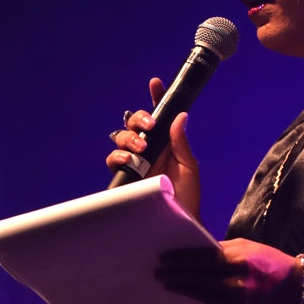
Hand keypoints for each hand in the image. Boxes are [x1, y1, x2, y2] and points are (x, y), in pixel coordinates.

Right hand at [106, 77, 203, 217]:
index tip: (155, 83)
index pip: (159, 117)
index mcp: (165, 143)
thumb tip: (181, 116)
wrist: (178, 220)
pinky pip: (114, 161)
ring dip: (129, 138)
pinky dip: (118, 157)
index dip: (156, 99)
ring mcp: (135, 162)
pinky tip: (129, 160)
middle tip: (150, 126)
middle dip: (139, 119)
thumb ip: (181, 142)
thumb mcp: (189, 166)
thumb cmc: (186, 196)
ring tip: (141, 149)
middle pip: (134, 123)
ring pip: (121, 138)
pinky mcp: (125, 176)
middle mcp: (148, 150)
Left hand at [154, 238, 303, 303]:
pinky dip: (202, 299)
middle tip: (159, 273)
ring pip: (203, 295)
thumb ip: (223, 250)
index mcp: (240, 261)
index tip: (164, 260)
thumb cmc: (270, 262)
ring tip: (169, 284)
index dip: (181, 261)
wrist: (298, 288)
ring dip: (184, 289)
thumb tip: (197, 250)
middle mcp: (237, 283)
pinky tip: (190, 294)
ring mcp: (238, 302)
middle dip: (177, 276)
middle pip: (199, 279)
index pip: (202, 260)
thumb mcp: (249, 248)